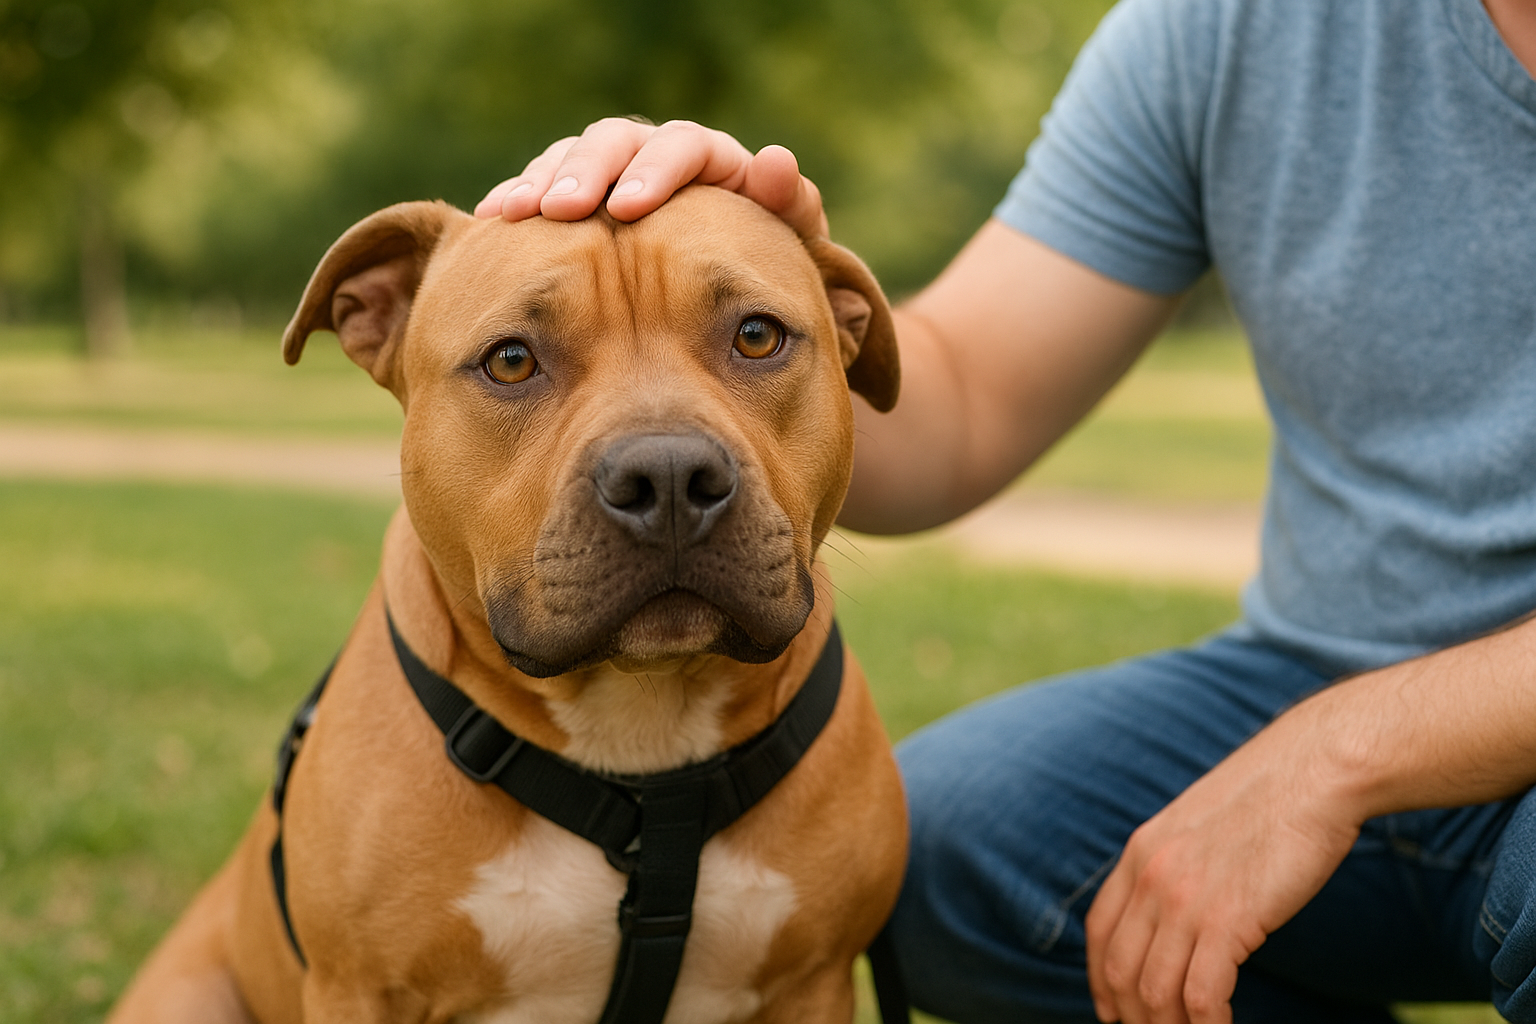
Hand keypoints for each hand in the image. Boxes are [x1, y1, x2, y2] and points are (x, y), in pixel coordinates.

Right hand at [474, 117, 828, 238]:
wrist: (729, 306)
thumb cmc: (763, 273)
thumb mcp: (787, 246)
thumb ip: (789, 206)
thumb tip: (777, 159)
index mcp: (711, 161)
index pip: (682, 146)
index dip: (655, 172)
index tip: (629, 207)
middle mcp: (656, 158)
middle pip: (615, 142)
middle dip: (584, 172)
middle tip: (560, 208)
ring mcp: (612, 177)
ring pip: (570, 159)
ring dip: (540, 182)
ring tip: (513, 212)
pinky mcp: (577, 201)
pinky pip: (541, 188)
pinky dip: (518, 199)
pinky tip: (492, 219)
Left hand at [1084, 713, 1364, 1023]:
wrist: (1313, 770)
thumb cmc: (1271, 798)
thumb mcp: (1199, 826)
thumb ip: (1177, 863)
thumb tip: (1177, 909)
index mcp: (1139, 852)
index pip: (1099, 932)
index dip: (1100, 980)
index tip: (1113, 1010)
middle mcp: (1150, 877)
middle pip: (1120, 970)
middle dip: (1133, 1016)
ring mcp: (1185, 899)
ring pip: (1156, 992)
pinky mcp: (1229, 919)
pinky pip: (1202, 996)